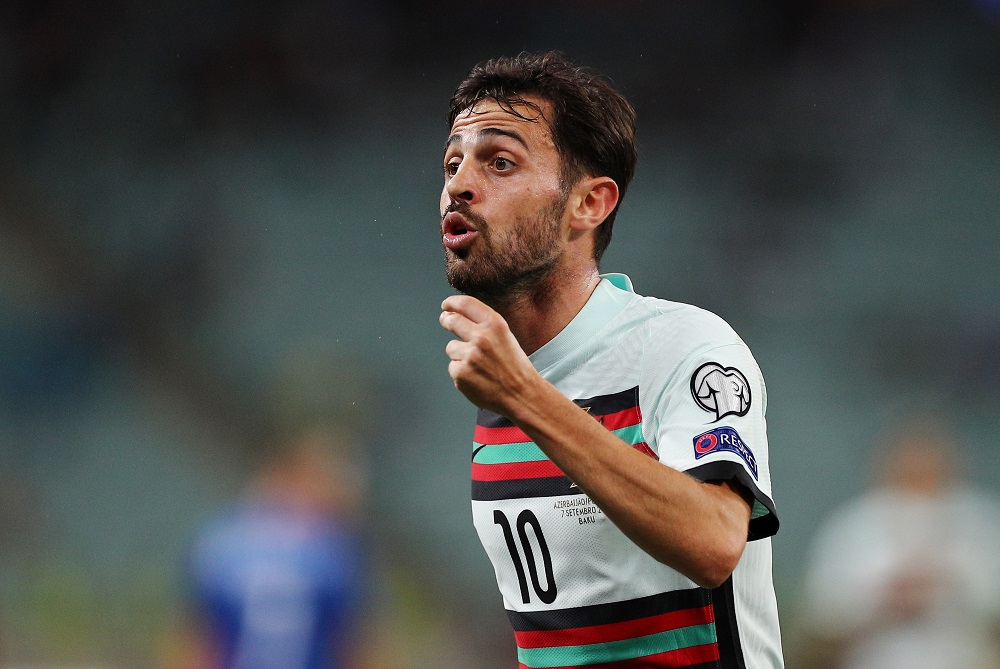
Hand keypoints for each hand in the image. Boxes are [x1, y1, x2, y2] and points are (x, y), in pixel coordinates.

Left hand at [439, 295, 538, 415]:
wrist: (521, 394)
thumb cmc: (514, 367)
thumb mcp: (506, 337)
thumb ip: (484, 325)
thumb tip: (456, 315)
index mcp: (495, 325)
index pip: (466, 304)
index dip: (452, 302)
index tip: (446, 305)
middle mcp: (481, 337)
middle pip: (451, 320)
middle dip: (446, 320)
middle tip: (446, 321)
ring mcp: (469, 356)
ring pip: (451, 347)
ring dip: (459, 354)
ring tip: (478, 365)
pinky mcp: (460, 373)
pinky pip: (453, 367)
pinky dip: (461, 372)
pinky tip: (476, 377)